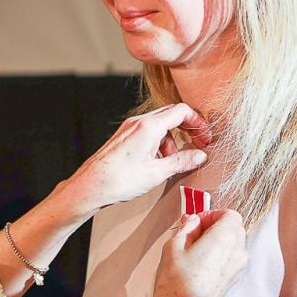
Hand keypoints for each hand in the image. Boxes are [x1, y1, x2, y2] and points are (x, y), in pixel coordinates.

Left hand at [61, 104, 210, 218]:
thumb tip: (199, 156)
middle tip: (197, 144)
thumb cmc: (119, 179)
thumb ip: (182, 161)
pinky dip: (159, 142)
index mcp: (149, 126)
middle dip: (188, 128)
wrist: (91, 186)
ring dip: (173, 138)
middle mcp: (139, 122)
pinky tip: (159, 161)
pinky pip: (148, 132)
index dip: (198, 123)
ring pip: (160, 124)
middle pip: (172, 114)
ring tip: (175, 159)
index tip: (205, 137)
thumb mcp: (157, 173)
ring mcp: (130, 128)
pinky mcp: (124, 137)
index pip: (182, 111)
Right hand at [148, 209, 247, 296]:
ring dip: (217, 240)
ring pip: (233, 243)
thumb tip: (193, 220)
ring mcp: (238, 268)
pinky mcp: (233, 280)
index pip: (230, 214)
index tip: (196, 221)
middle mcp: (238, 251)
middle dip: (215, 226)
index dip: (212, 214)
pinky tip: (198, 264)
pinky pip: (230, 258)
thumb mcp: (173, 246)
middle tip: (192, 233)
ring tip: (192, 250)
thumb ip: (186, 227)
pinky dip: (219, 254)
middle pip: (234, 228)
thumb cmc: (177, 284)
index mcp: (226, 238)